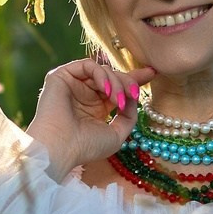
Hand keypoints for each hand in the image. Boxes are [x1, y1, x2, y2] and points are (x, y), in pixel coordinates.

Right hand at [26, 57, 156, 179]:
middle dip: (129, 82)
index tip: (153, 73)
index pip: (117, 87)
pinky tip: (106, 91)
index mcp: (96, 107)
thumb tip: (133, 97)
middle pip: (114, 76)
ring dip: (117, 83)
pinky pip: (87, 65)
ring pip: (103, 70)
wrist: (60, 149)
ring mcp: (73, 85)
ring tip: (118, 102)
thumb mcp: (117, 134)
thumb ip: (129, 116)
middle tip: (135, 94)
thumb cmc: (85, 147)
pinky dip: (101, 74)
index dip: (134, 79)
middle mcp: (84, 94)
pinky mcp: (61, 76)